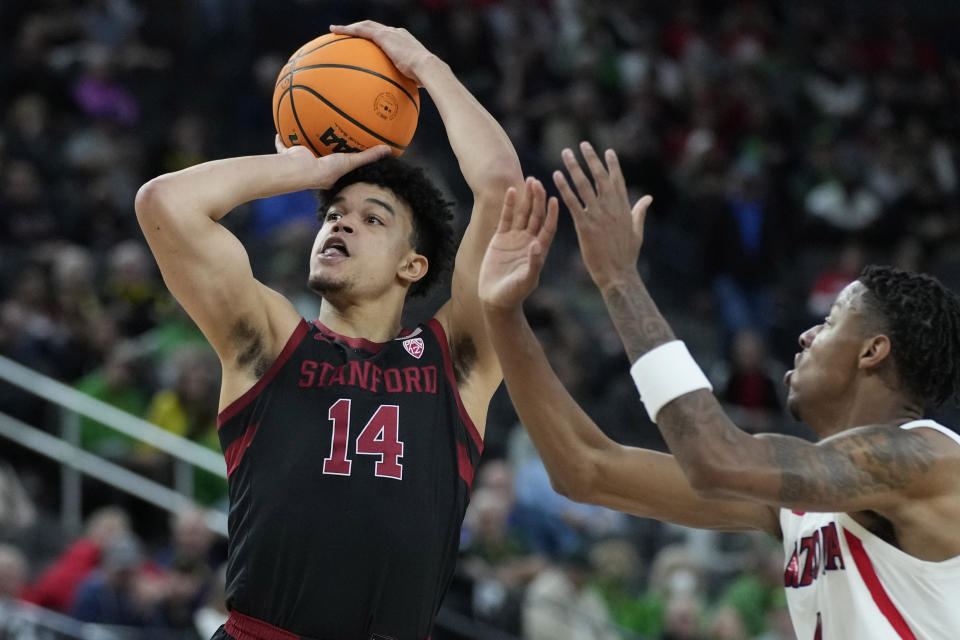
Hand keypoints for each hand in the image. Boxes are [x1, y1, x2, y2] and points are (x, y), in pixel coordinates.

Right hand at [276, 135, 390, 188]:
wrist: (300, 171)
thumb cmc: (326, 170)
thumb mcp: (350, 161)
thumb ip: (368, 156)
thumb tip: (389, 149)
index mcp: (328, 173)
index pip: (337, 165)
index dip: (341, 158)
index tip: (345, 150)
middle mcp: (313, 168)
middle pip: (318, 155)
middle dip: (321, 147)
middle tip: (325, 137)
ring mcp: (300, 161)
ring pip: (301, 149)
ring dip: (301, 141)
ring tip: (303, 129)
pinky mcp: (288, 155)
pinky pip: (283, 145)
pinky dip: (282, 139)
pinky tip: (281, 129)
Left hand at [330, 21, 433, 84]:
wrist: (428, 68)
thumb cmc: (424, 78)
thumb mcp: (413, 80)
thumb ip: (405, 84)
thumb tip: (403, 101)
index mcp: (403, 41)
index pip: (386, 36)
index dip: (374, 37)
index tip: (365, 43)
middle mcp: (396, 33)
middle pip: (373, 28)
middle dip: (359, 29)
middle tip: (346, 33)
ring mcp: (390, 32)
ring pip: (365, 26)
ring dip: (349, 28)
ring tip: (335, 31)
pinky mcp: (383, 35)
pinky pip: (361, 30)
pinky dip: (347, 30)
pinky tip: (335, 32)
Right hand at [479, 177, 557, 309]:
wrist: (495, 298)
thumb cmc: (514, 293)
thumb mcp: (526, 280)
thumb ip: (533, 263)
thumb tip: (537, 246)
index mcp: (539, 250)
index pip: (548, 228)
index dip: (552, 214)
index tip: (555, 199)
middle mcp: (529, 240)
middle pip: (536, 216)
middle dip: (538, 199)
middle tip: (539, 182)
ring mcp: (515, 238)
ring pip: (523, 213)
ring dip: (526, 198)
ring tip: (529, 180)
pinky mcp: (500, 238)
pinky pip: (506, 218)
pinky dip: (509, 205)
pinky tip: (511, 191)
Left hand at [552, 142, 652, 289]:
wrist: (618, 275)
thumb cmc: (627, 256)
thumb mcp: (637, 230)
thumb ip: (639, 211)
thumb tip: (648, 198)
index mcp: (624, 208)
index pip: (617, 180)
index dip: (612, 165)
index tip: (607, 151)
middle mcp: (611, 207)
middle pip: (600, 177)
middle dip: (591, 159)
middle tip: (583, 144)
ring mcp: (598, 215)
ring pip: (584, 185)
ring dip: (574, 167)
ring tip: (565, 153)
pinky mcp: (585, 225)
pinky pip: (572, 202)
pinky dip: (564, 187)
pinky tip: (556, 175)